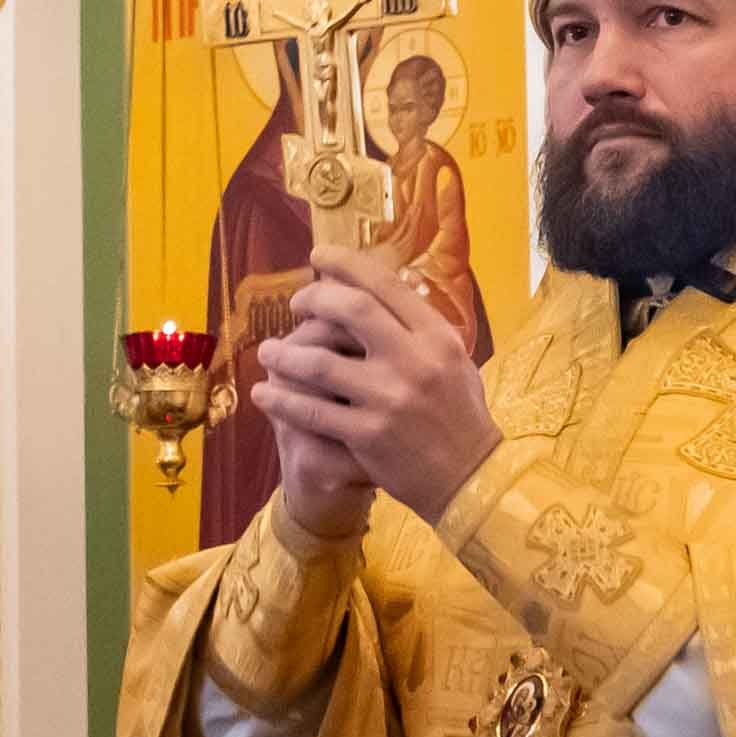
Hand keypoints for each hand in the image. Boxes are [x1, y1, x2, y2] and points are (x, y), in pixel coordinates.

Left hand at [252, 246, 501, 522]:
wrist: (471, 480)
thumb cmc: (461, 417)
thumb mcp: (455, 362)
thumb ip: (421, 329)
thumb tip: (384, 291)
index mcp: (437, 337)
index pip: (385, 284)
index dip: (345, 264)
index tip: (318, 256)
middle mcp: (414, 361)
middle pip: (351, 309)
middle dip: (314, 298)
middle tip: (295, 303)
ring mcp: (389, 399)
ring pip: (319, 362)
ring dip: (284, 353)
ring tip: (267, 351)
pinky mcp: (368, 435)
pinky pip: (312, 411)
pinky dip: (282, 400)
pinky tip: (264, 395)